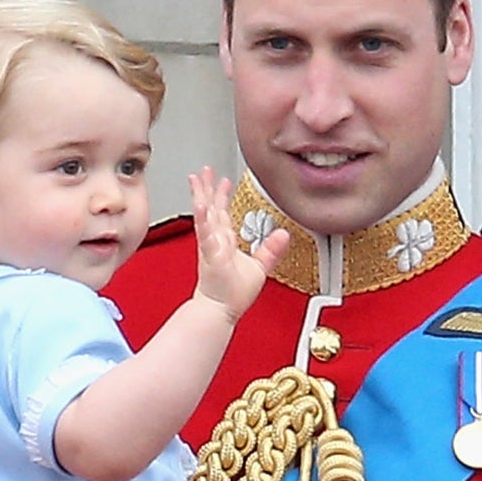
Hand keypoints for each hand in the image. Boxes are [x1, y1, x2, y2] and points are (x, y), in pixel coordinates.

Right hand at [190, 167, 286, 320]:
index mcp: (225, 242)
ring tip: (198, 179)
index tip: (224, 180)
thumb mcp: (260, 267)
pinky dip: (203, 218)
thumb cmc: (233, 293)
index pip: (223, 213)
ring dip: (201, 195)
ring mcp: (211, 245)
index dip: (222, 196)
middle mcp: (216, 241)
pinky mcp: (210, 252)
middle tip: (205, 170)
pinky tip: (200, 204)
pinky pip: (206, 232)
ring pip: (205, 214)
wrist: (222, 310)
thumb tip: (283, 234)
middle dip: (207, 188)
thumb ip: (270, 250)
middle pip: (211, 208)